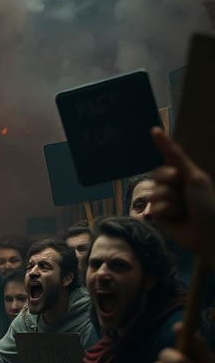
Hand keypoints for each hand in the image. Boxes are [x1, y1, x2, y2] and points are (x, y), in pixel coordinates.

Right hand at [150, 128, 214, 263]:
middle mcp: (173, 185)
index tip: (154, 130)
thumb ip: (176, 157)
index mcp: (184, 173)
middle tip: (182, 190)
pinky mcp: (159, 216)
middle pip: (157, 174)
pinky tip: (177, 219)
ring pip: (154, 193)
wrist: (208, 232)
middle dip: (168, 181)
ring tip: (183, 210)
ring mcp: (165, 200)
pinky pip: (154, 208)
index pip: (170, 155)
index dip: (162, 143)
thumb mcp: (194, 177)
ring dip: (170, 201)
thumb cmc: (206, 203)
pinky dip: (167, 212)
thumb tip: (160, 131)